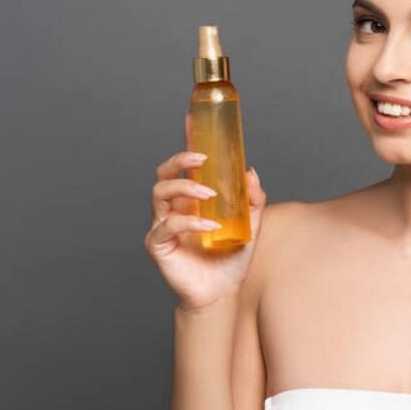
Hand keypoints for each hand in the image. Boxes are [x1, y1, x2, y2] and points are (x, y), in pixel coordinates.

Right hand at [143, 111, 266, 312]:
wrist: (222, 292)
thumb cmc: (231, 257)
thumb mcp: (251, 224)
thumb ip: (253, 199)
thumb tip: (250, 172)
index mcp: (193, 198)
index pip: (186, 164)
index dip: (187, 140)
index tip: (192, 116)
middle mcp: (175, 207)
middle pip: (164, 172)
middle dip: (180, 160)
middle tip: (202, 158)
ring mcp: (163, 224)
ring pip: (159, 193)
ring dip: (185, 187)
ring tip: (209, 193)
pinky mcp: (158, 244)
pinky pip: (167, 226)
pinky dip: (189, 222)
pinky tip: (209, 226)